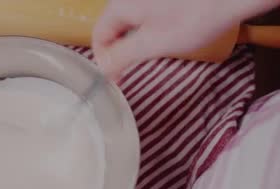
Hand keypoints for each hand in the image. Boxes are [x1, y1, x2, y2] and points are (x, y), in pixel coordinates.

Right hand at [92, 0, 277, 78]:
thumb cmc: (194, 18)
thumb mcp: (152, 44)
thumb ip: (121, 57)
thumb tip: (102, 69)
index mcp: (120, 5)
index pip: (98, 35)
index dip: (104, 60)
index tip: (116, 77)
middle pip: (112, 27)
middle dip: (119, 50)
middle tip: (131, 70)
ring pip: (129, 22)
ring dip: (133, 41)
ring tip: (150, 55)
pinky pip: (144, 14)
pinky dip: (147, 29)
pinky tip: (165, 36)